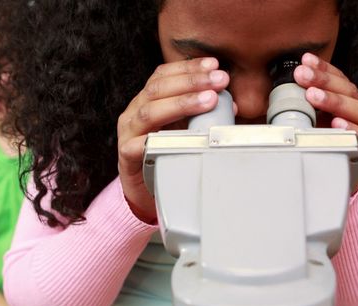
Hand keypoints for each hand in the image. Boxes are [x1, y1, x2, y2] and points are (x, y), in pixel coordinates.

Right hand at [117, 58, 229, 221]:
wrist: (146, 189)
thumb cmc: (168, 154)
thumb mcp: (187, 129)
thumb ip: (205, 115)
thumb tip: (231, 105)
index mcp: (148, 100)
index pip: (164, 75)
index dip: (188, 67)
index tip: (213, 64)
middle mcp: (135, 112)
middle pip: (158, 88)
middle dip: (191, 81)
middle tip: (219, 80)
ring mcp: (128, 133)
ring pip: (149, 112)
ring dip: (181, 103)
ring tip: (208, 100)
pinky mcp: (126, 156)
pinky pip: (135, 146)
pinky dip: (152, 140)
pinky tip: (172, 137)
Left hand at [294, 53, 357, 192]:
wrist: (344, 172)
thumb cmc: (328, 142)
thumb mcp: (314, 121)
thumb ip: (302, 107)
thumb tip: (276, 93)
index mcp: (349, 99)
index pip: (338, 78)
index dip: (323, 68)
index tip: (305, 60)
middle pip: (347, 90)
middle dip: (323, 81)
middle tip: (302, 75)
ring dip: (334, 102)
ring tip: (314, 96)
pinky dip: (351, 130)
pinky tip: (337, 124)